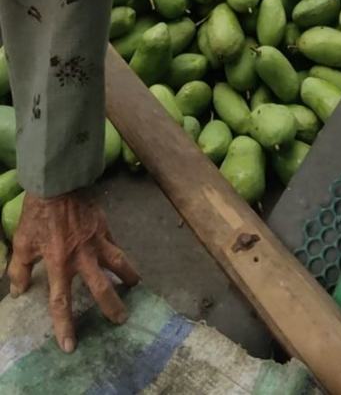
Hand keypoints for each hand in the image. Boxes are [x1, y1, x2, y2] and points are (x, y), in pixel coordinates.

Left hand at [9, 190, 138, 352]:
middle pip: (101, 288)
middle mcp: (81, 256)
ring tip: (135, 284)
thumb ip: (19, 270)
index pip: (61, 302)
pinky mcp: (103, 224)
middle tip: (120, 320)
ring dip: (127, 275)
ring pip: (118, 262)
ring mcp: (96, 240)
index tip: (70, 346)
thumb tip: (18, 292)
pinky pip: (113, 242)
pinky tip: (121, 257)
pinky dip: (118, 252)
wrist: (57, 181)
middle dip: (111, 306)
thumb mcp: (22, 243)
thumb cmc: (37, 214)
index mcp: (59, 263)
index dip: (65, 325)